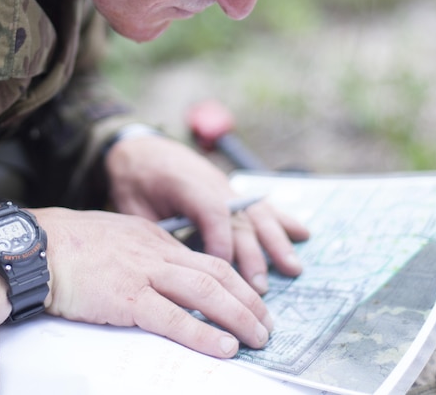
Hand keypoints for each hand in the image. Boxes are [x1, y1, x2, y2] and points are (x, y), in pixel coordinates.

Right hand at [34, 207, 272, 357]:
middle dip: (248, 300)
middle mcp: (156, 252)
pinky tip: (224, 347)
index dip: (235, 282)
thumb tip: (154, 272)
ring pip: (206, 291)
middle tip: (267, 324)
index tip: (251, 301)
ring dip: (238, 316)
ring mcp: (144, 273)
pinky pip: (174, 317)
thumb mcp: (112, 237)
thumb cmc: (65, 245)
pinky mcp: (127, 298)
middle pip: (217, 273)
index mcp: (153, 238)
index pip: (205, 259)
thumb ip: (137, 251)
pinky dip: (204, 333)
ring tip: (258, 338)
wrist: (35, 248)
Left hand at [103, 133, 308, 293]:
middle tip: (260, 288)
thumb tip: (177, 264)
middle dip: (253, 255)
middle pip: (240, 219)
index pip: (213, 213)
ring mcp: (226, 185)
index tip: (225, 273)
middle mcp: (213, 182)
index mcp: (186, 183)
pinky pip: (260, 205)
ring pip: (257, 214)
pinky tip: (302, 233)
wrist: (140, 147)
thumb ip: (154, 231)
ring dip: (276, 242)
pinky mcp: (231, 189)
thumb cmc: (134, 179)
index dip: (222, 243)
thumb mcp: (133, 205)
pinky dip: (281, 219)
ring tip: (292, 269)